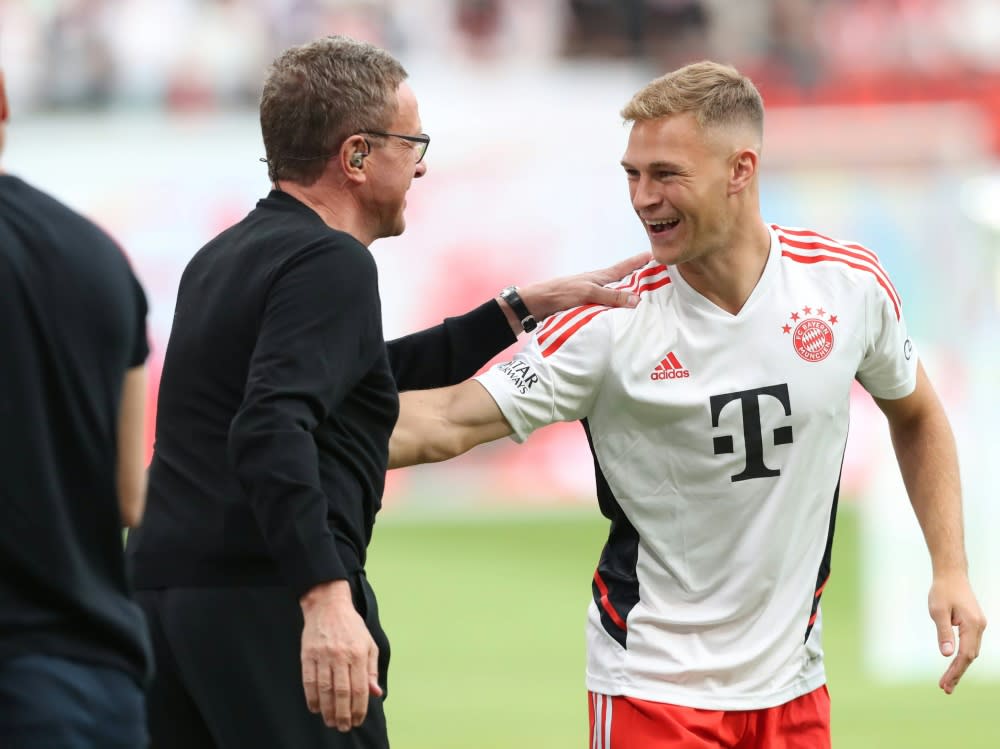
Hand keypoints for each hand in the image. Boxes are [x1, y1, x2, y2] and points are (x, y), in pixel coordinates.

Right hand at [300, 580, 381, 730]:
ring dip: (327, 710)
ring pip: (325, 690)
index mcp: (359, 653)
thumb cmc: (351, 626)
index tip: (358, 720)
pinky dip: (312, 697)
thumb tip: (376, 693)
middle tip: (344, 727)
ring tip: (330, 722)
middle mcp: (341, 655)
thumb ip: (371, 670)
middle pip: (341, 692)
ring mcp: (323, 655)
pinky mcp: (308, 655)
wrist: (328, 605)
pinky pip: (309, 681)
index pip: (360, 688)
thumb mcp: (369, 644)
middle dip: (343, 714)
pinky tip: (315, 708)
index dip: (359, 708)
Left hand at [502, 251, 651, 332]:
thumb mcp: (588, 293)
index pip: (624, 267)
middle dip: (638, 278)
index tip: (654, 255)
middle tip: (655, 278)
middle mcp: (597, 284)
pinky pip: (606, 307)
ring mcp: (591, 295)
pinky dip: (616, 309)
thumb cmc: (561, 293)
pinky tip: (620, 316)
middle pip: (622, 280)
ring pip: (614, 294)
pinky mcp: (585, 306)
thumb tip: (636, 299)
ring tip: (642, 299)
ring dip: (627, 296)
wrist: (538, 303)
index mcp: (600, 277)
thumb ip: (611, 297)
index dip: (638, 261)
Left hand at [928, 572, 986, 693]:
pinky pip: (970, 644)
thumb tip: (946, 654)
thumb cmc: (943, 590)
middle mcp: (979, 627)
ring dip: (960, 667)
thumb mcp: (938, 611)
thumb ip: (943, 633)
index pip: (965, 655)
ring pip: (971, 652)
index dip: (955, 671)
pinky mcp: (973, 623)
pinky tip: (954, 664)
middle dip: (958, 673)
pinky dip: (962, 656)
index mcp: (972, 625)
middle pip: (970, 657)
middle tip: (945, 689)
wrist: (951, 574)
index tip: (944, 684)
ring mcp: (978, 625)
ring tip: (947, 682)